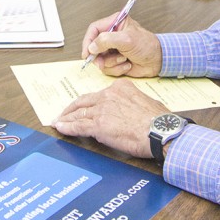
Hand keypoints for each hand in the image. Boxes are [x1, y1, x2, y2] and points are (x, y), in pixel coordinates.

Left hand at [52, 80, 169, 158]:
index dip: (89, 102)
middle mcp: (109, 95)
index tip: (85, 107)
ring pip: (79, 113)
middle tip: (64, 113)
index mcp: (120, 88)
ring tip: (59, 122)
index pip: (98, 95)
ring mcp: (102, 110)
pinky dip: (67, 127)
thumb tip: (129, 112)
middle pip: (84, 101)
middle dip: (72, 108)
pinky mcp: (98, 125)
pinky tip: (61, 128)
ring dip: (66, 118)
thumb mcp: (146, 102)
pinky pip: (78, 126)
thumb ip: (132, 103)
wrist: (160, 131)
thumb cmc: (159, 121)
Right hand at [81, 14, 161, 76]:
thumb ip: (107, 40)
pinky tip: (127, 65)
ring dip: (112, 63)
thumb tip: (92, 47)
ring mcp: (113, 49)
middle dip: (99, 57)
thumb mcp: (126, 40)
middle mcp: (112, 35)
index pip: (94, 29)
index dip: (88, 41)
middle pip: (94, 46)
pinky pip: (107, 68)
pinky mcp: (115, 61)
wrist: (158, 61)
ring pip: (100, 59)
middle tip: (102, 63)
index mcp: (115, 23)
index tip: (87, 53)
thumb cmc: (147, 46)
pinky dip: (117, 69)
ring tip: (124, 59)